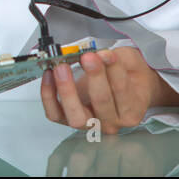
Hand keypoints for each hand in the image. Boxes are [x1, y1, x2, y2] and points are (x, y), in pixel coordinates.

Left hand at [40, 45, 178, 134]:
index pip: (122, 92)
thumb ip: (117, 60)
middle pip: (101, 103)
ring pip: (76, 116)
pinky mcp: (68, 120)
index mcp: (130, 111)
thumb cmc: (125, 78)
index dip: (114, 71)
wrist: (121, 88)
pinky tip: (49, 76)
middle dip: (94, 77)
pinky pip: (55, 114)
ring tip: (62, 67)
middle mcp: (111, 123)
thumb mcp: (129, 64)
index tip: (106, 54)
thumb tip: (101, 55)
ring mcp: (89, 124)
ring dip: (67, 90)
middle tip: (87, 58)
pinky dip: (49, 95)